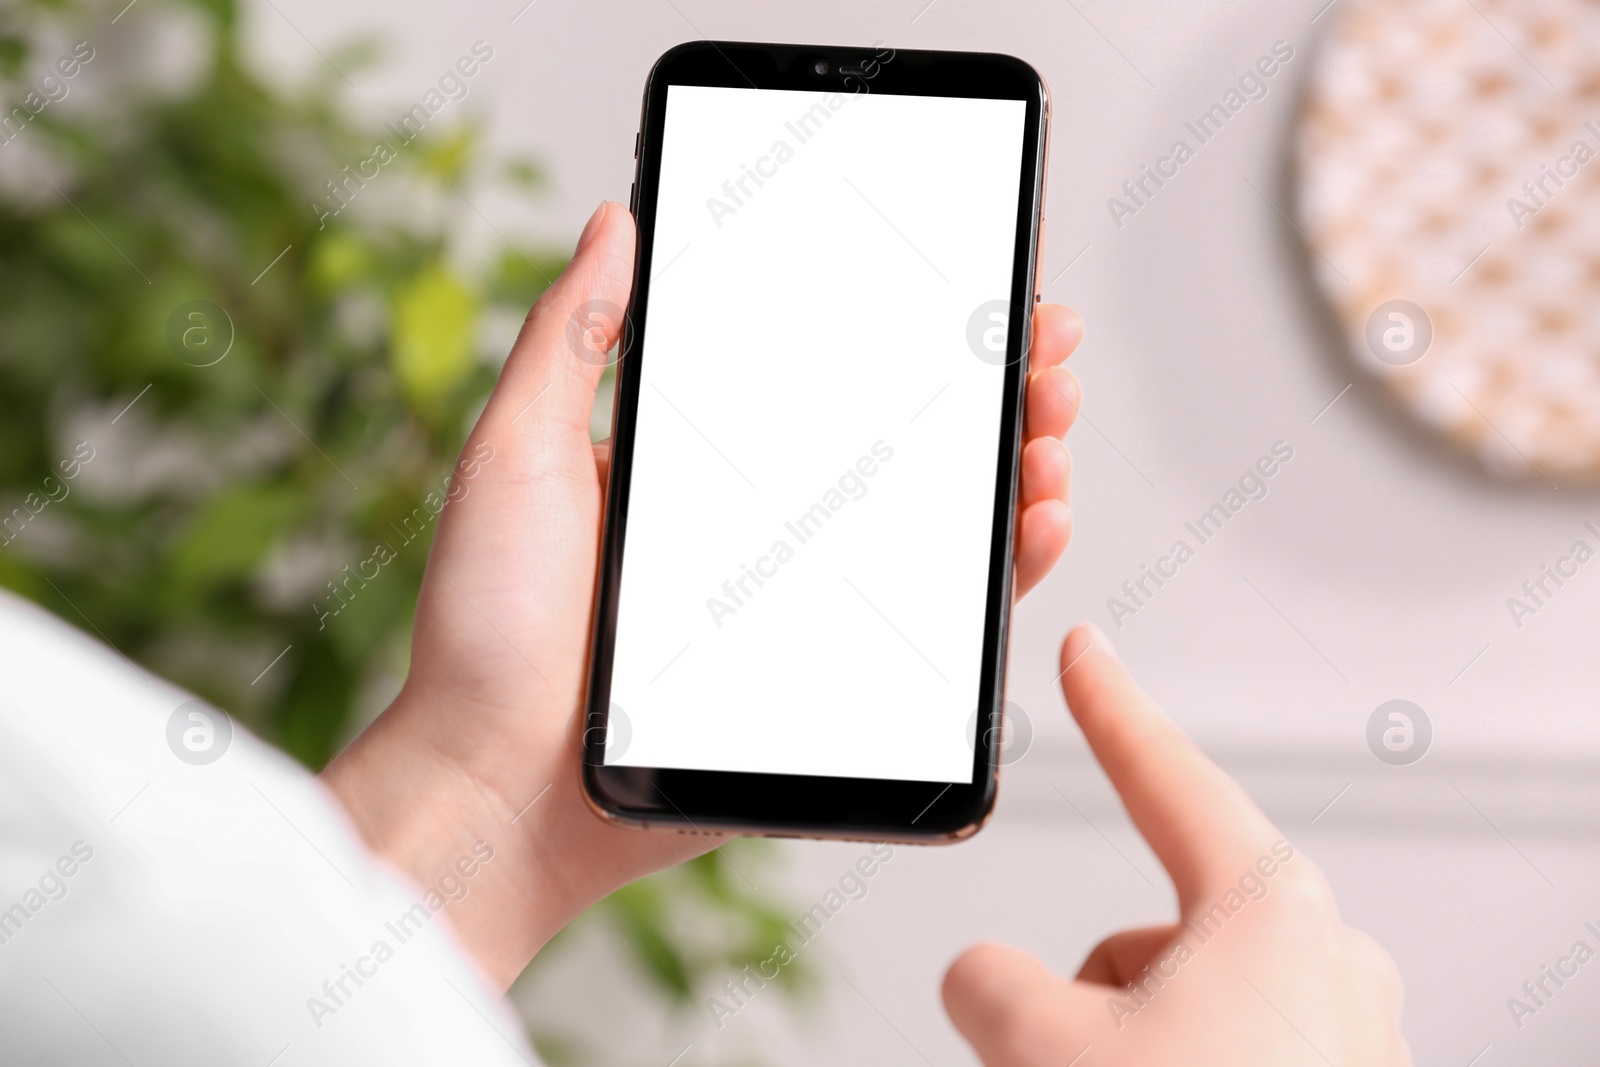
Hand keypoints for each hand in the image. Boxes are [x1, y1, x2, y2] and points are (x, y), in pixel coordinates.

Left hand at [322, 201, 1084, 988]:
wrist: (493, 787)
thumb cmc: (485, 630)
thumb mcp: (516, 454)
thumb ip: (569, 340)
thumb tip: (616, 222)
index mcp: (702, 463)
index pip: (828, 375)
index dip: (907, 326)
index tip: (971, 277)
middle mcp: (762, 525)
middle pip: (904, 442)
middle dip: (992, 386)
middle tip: (1045, 346)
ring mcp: (801, 602)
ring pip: (938, 526)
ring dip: (1013, 467)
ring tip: (1049, 426)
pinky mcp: (826, 678)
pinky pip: (934, 623)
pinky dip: (1000, 572)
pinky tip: (1035, 525)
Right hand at [942, 625, 1409, 1065]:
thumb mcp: (1047, 1051)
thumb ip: (989, 982)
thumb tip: (985, 979)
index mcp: (1269, 913)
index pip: (1163, 777)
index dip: (1107, 706)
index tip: (1087, 651)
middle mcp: (1328, 961)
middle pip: (1153, 934)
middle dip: (1097, 997)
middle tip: (1076, 1065)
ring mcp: (1351, 1036)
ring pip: (1185, 1007)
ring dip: (1135, 1049)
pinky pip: (1232, 1056)